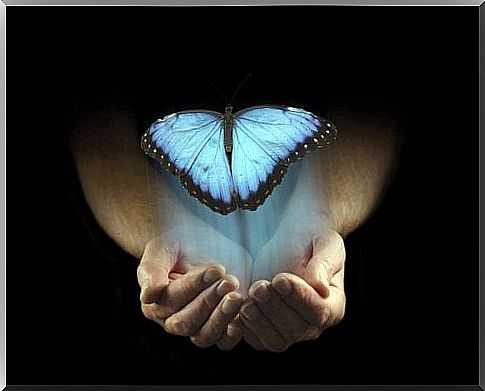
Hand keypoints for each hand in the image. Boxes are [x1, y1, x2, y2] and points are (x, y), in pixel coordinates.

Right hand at [137, 234, 245, 349]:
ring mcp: (197, 326)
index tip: (216, 269)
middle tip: (230, 280)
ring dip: (223, 317)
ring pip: (205, 335)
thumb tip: (148, 295)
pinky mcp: (220, 326)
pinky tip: (243, 317)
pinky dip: (233, 334)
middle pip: (188, 322)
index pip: (173, 300)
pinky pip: (224, 342)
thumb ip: (152, 271)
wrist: (199, 242)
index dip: (195, 286)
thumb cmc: (177, 244)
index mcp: (155, 303)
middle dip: (210, 301)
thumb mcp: (162, 249)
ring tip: (237, 296)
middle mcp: (173, 320)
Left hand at [241, 228, 345, 351]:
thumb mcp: (324, 243)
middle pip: (296, 330)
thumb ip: (323, 265)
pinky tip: (236, 307)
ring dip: (258, 321)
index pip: (319, 312)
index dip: (299, 298)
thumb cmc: (313, 237)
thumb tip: (321, 288)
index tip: (280, 279)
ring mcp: (290, 329)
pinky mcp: (267, 327)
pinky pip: (256, 340)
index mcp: (334, 305)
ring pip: (276, 340)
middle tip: (258, 286)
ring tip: (248, 295)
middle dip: (274, 308)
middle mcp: (314, 324)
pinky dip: (245, 328)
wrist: (293, 237)